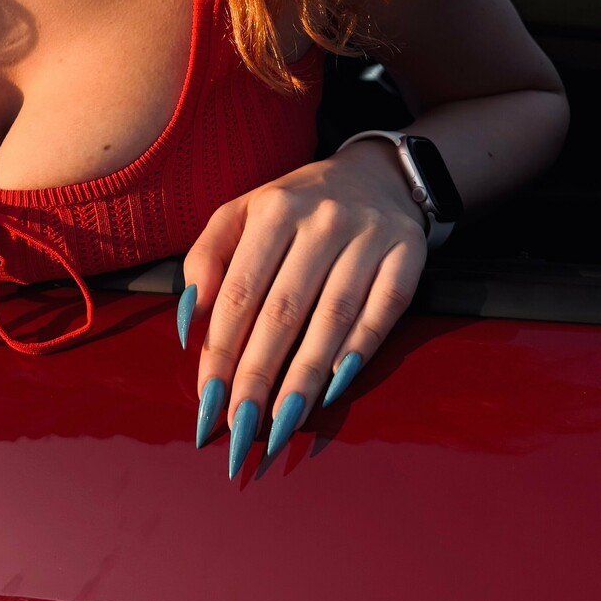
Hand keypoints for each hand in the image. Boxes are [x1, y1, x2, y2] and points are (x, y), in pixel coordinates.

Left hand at [178, 143, 426, 475]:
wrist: (376, 174)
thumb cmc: (296, 207)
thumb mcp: (242, 214)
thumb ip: (206, 258)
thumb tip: (192, 318)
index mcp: (273, 209)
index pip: (240, 291)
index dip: (222, 350)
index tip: (207, 399)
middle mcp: (321, 220)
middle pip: (283, 310)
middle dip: (258, 374)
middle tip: (240, 426)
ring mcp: (368, 236)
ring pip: (332, 318)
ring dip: (304, 378)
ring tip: (281, 424)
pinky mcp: (407, 254)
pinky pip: (381, 312)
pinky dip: (357, 352)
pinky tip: (333, 389)